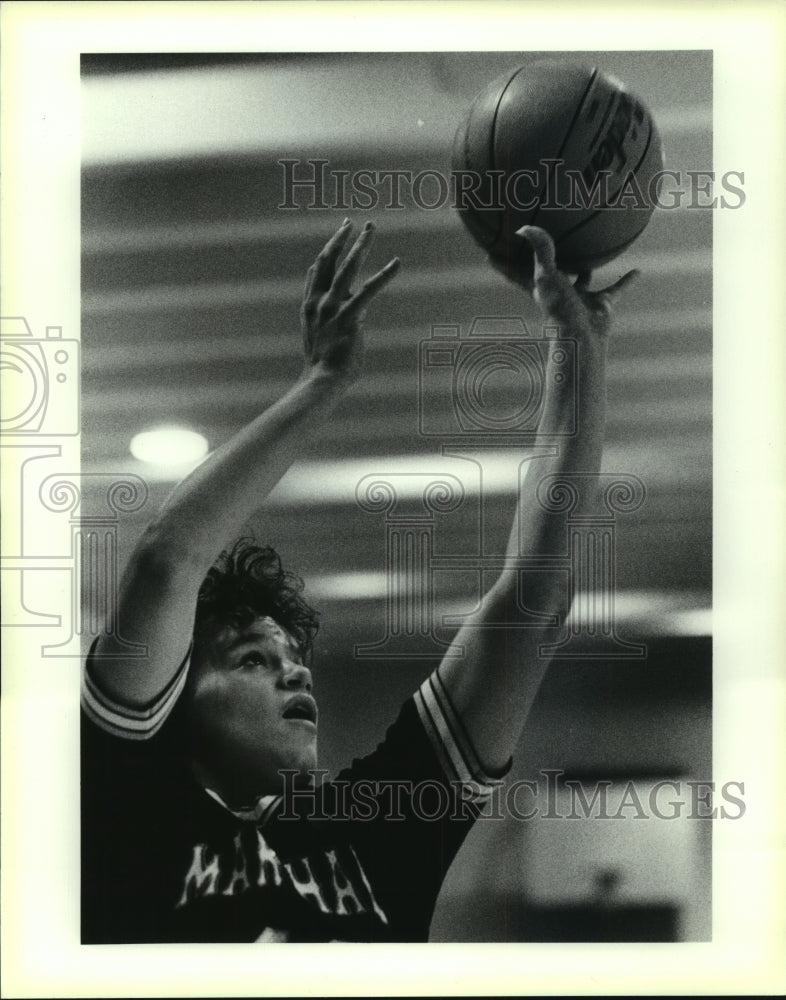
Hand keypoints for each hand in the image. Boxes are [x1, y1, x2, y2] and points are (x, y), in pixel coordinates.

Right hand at [300, 219, 399, 382]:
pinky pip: (369, 291)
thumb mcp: (323, 337)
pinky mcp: (349, 318)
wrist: (321, 383)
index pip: (317, 271)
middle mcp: (318, 303)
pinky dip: (384, 275)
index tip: (339, 236)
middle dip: (340, 239)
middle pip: (328, 261)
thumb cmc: (325, 367)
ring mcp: (331, 309)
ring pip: (346, 268)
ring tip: (370, 229)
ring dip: (359, 246)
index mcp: (309, 307)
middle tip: (351, 222)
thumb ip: (332, 318)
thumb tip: (357, 311)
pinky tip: (396, 263)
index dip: (328, 251)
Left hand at [492, 226, 637, 338]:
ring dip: (588, 270)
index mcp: (542, 287)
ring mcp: (581, 298)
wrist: (583, 336)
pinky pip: (616, 289)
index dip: (503, 264)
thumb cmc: (560, 308)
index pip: (517, 273)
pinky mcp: (602, 305)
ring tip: (593, 256)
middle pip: (552, 274)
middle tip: (547, 246)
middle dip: (550, 263)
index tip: (489, 254)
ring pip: (584, 280)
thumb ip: (540, 250)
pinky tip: (638, 271)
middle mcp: (560, 292)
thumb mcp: (547, 275)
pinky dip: (626, 281)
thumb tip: (524, 228)